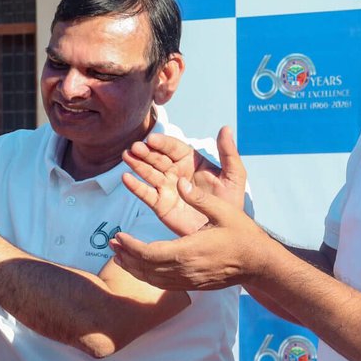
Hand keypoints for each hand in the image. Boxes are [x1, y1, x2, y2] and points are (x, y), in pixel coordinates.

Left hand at [109, 171, 271, 290]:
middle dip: (126, 256)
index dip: (131, 246)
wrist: (259, 263)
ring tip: (118, 256)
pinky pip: (163, 284)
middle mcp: (186, 270)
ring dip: (133, 268)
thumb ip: (199, 198)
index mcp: (190, 251)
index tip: (119, 235)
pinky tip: (139, 268)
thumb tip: (179, 181)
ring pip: (152, 279)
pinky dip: (147, 276)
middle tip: (111, 244)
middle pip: (146, 268)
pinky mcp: (192, 284)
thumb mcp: (224, 211)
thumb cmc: (243, 235)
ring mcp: (189, 280)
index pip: (150, 253)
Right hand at [122, 126, 247, 236]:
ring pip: (149, 173)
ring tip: (126, 156)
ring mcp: (166, 188)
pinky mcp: (160, 204)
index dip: (163, 143)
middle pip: (158, 158)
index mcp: (191, 161)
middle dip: (146, 152)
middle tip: (136, 148)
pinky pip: (146, 194)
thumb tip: (225, 128)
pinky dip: (135, 186)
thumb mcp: (234, 176)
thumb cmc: (230, 202)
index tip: (152, 140)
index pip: (174, 148)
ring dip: (137, 165)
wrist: (223, 232)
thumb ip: (228, 153)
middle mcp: (176, 172)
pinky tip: (126, 178)